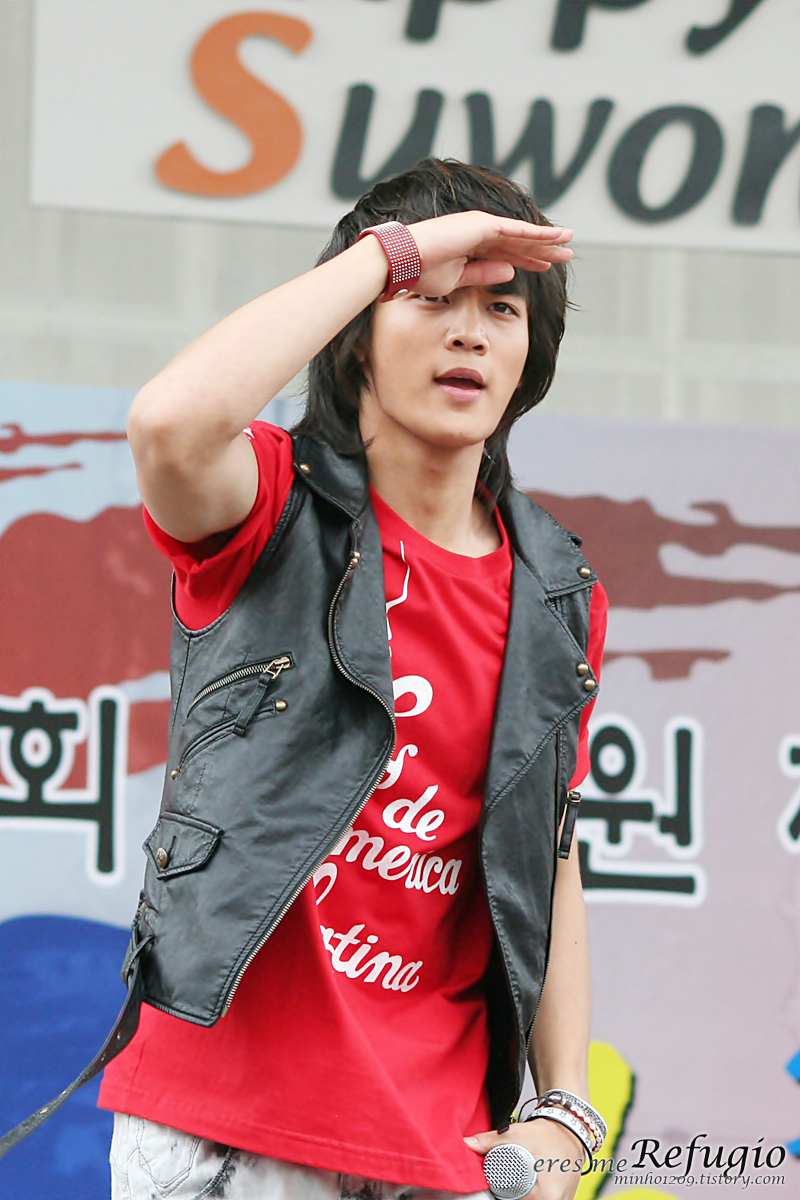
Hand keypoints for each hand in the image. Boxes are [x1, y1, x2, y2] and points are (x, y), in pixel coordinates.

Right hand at [407, 210, 572, 297]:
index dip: (528, 259)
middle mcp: (479, 232)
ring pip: (522, 234)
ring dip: (546, 238)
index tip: (546, 265)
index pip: (507, 253)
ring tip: (568, 241)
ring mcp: (481, 226)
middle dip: (543, 248)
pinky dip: (536, 233)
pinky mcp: (483, 225)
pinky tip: (553, 237)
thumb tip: (511, 273)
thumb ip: (485, 274)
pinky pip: (516, 231)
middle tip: (566, 253)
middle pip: (519, 242)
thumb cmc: (422, 271)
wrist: (404, 261)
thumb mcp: (459, 278)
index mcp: (472, 245)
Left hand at [465, 1116, 585, 1199]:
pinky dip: (536, 1194)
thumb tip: (468, 1144)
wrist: (570, 1128)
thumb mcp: (516, 1135)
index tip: (499, 1191)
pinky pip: (547, 1199)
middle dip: (515, 1196)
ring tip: (522, 1181)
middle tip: (511, 1183)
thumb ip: (490, 1141)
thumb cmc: (548, 1134)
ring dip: (526, 1195)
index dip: (506, 1197)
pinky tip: (530, 1186)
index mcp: (548, 1196)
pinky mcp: (565, 1197)